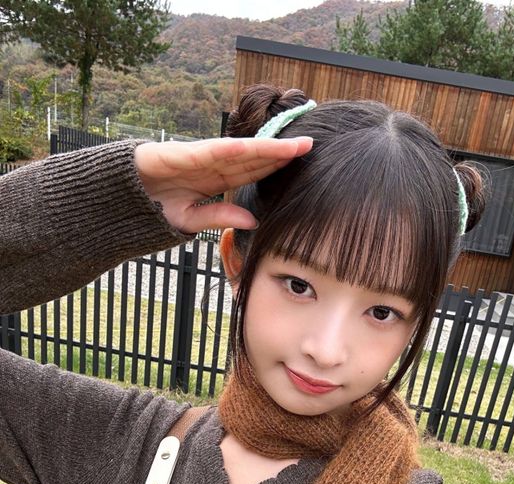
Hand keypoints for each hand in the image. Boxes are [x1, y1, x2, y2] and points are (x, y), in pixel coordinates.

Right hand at [134, 135, 312, 233]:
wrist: (116, 200)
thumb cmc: (151, 208)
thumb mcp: (190, 221)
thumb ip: (219, 216)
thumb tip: (252, 220)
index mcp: (215, 180)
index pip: (252, 172)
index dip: (276, 167)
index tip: (302, 165)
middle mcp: (211, 165)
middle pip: (253, 158)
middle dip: (280, 153)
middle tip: (310, 145)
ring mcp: (197, 157)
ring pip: (239, 151)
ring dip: (266, 148)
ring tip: (294, 146)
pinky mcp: (180, 154)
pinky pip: (211, 151)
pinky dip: (233, 149)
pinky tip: (256, 149)